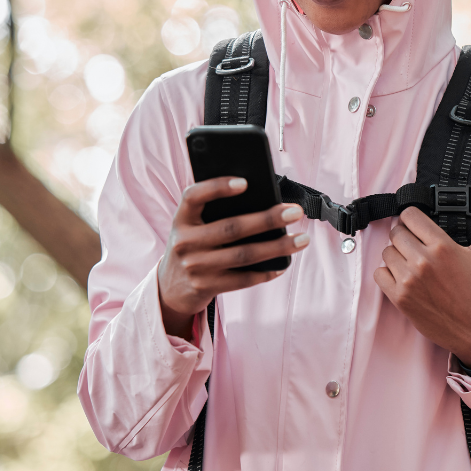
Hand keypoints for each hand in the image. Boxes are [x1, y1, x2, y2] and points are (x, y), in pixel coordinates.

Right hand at [158, 176, 308, 340]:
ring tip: (301, 239)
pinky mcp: (206, 287)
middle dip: (268, 218)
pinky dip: (266, 271)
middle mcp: (184, 242)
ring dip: (278, 247)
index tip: (245, 182)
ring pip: (244, 255)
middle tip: (295, 211)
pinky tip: (284, 263)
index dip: (217, 187)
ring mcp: (195, 267)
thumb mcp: (192, 226)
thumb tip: (262, 202)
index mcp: (181, 219)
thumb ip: (213, 213)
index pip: (194, 196)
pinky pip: (243, 279)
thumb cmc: (193, 245)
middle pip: (232, 228)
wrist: (169, 289)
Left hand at [374, 207, 470, 367]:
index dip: (412, 216)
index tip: (415, 222)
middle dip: (404, 235)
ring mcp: (408, 280)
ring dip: (396, 254)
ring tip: (409, 261)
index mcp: (442, 246)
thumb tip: (468, 215)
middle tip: (413, 243)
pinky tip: (400, 275)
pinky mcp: (399, 297)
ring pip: (386, 252)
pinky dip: (387, 273)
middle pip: (396, 232)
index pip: (410, 215)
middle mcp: (422, 261)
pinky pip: (379, 273)